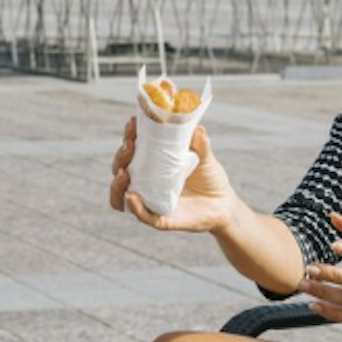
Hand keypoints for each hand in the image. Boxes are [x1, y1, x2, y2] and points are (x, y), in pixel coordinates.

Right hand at [111, 122, 242, 233]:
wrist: (224, 204)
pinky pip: (142, 215)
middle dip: (121, 156)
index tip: (133, 123)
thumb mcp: (205, 157)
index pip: (131, 148)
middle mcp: (145, 181)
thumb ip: (200, 143)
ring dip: (117, 184)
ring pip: (121, 194)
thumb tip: (197, 127)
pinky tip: (131, 196)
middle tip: (130, 146)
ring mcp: (150, 200)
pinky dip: (134, 207)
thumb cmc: (210, 177)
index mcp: (151, 162)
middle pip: (121, 168)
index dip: (129, 135)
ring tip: (123, 173)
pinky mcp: (160, 219)